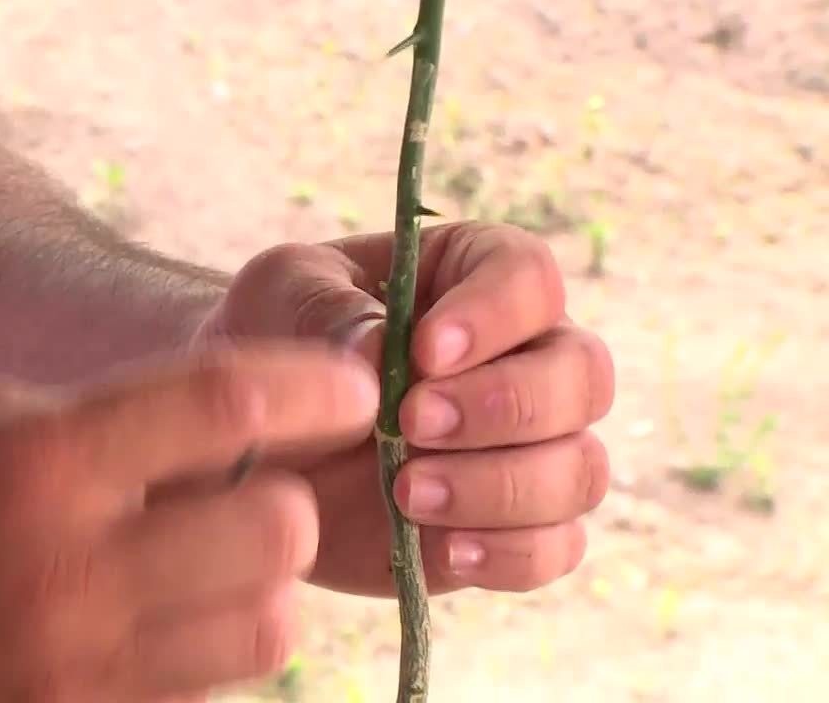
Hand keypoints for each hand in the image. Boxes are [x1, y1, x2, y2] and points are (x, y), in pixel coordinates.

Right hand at [0, 345, 379, 701]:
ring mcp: (77, 670)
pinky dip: (209, 648)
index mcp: (38, 464)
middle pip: (276, 529)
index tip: (353, 390)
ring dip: (259, 582)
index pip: (224, 406)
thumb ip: (101, 423)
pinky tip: (158, 619)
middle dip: (286, 498)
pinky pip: (206, 689)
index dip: (313, 388)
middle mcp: (69, 572)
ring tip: (207, 561)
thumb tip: (228, 429)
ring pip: (266, 628)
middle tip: (250, 486)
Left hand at [194, 221, 615, 596]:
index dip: (495, 315)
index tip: (424, 351)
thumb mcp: (283, 294)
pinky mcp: (506, 525)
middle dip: (506, 406)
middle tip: (411, 424)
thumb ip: (332, 311)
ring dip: (502, 485)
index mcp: (478, 276)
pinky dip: (511, 553)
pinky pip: (554, 547)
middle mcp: (525, 357)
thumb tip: (384, 349)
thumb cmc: (274, 334)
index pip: (531, 279)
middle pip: (582, 376)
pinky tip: (444, 549)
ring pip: (578, 469)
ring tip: (406, 491)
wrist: (248, 430)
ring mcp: (526, 448)